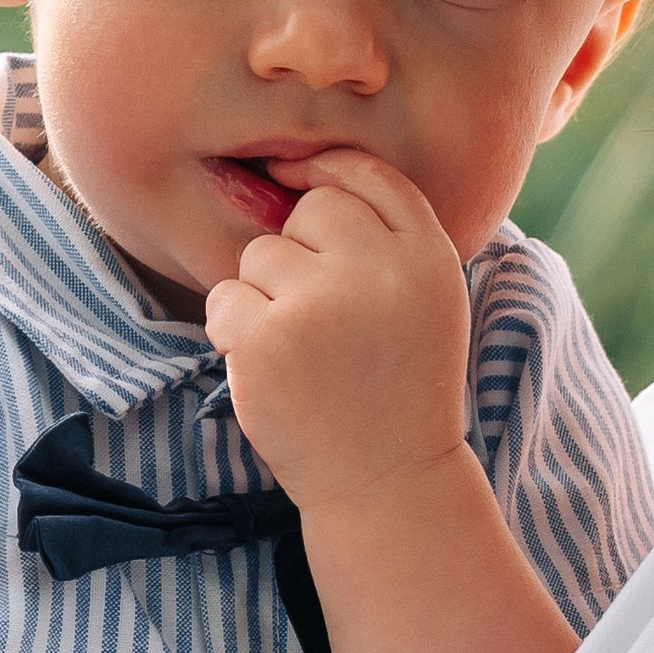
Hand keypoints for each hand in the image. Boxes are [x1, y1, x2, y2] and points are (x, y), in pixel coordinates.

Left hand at [204, 151, 469, 511]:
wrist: (386, 481)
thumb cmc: (397, 386)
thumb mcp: (426, 300)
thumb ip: (387, 235)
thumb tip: (300, 170)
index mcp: (428, 255)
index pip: (368, 175)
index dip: (327, 171)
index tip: (297, 183)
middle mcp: (380, 269)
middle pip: (310, 210)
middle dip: (300, 252)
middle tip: (322, 318)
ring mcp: (321, 302)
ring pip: (261, 254)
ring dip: (266, 297)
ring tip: (304, 353)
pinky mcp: (268, 339)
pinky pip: (225, 297)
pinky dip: (233, 330)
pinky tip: (271, 369)